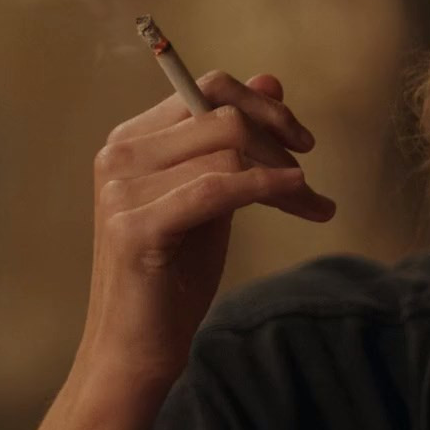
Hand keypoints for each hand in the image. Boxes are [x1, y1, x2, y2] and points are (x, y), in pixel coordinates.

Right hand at [76, 71, 333, 392]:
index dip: (263, 106)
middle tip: (310, 176)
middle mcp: (120, 154)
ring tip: (310, 204)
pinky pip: (218, 187)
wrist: (135, 348)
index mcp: (131, 140)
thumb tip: (271, 80)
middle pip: (222, 114)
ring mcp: (122, 189)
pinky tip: (298, 195)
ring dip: (282, 175)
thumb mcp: (212, 196)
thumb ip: (234, 141)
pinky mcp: (136, 226)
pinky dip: (265, 186)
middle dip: (278, 139)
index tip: (302, 141)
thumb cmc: (173, 276)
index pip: (205, 89)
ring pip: (227, 149)